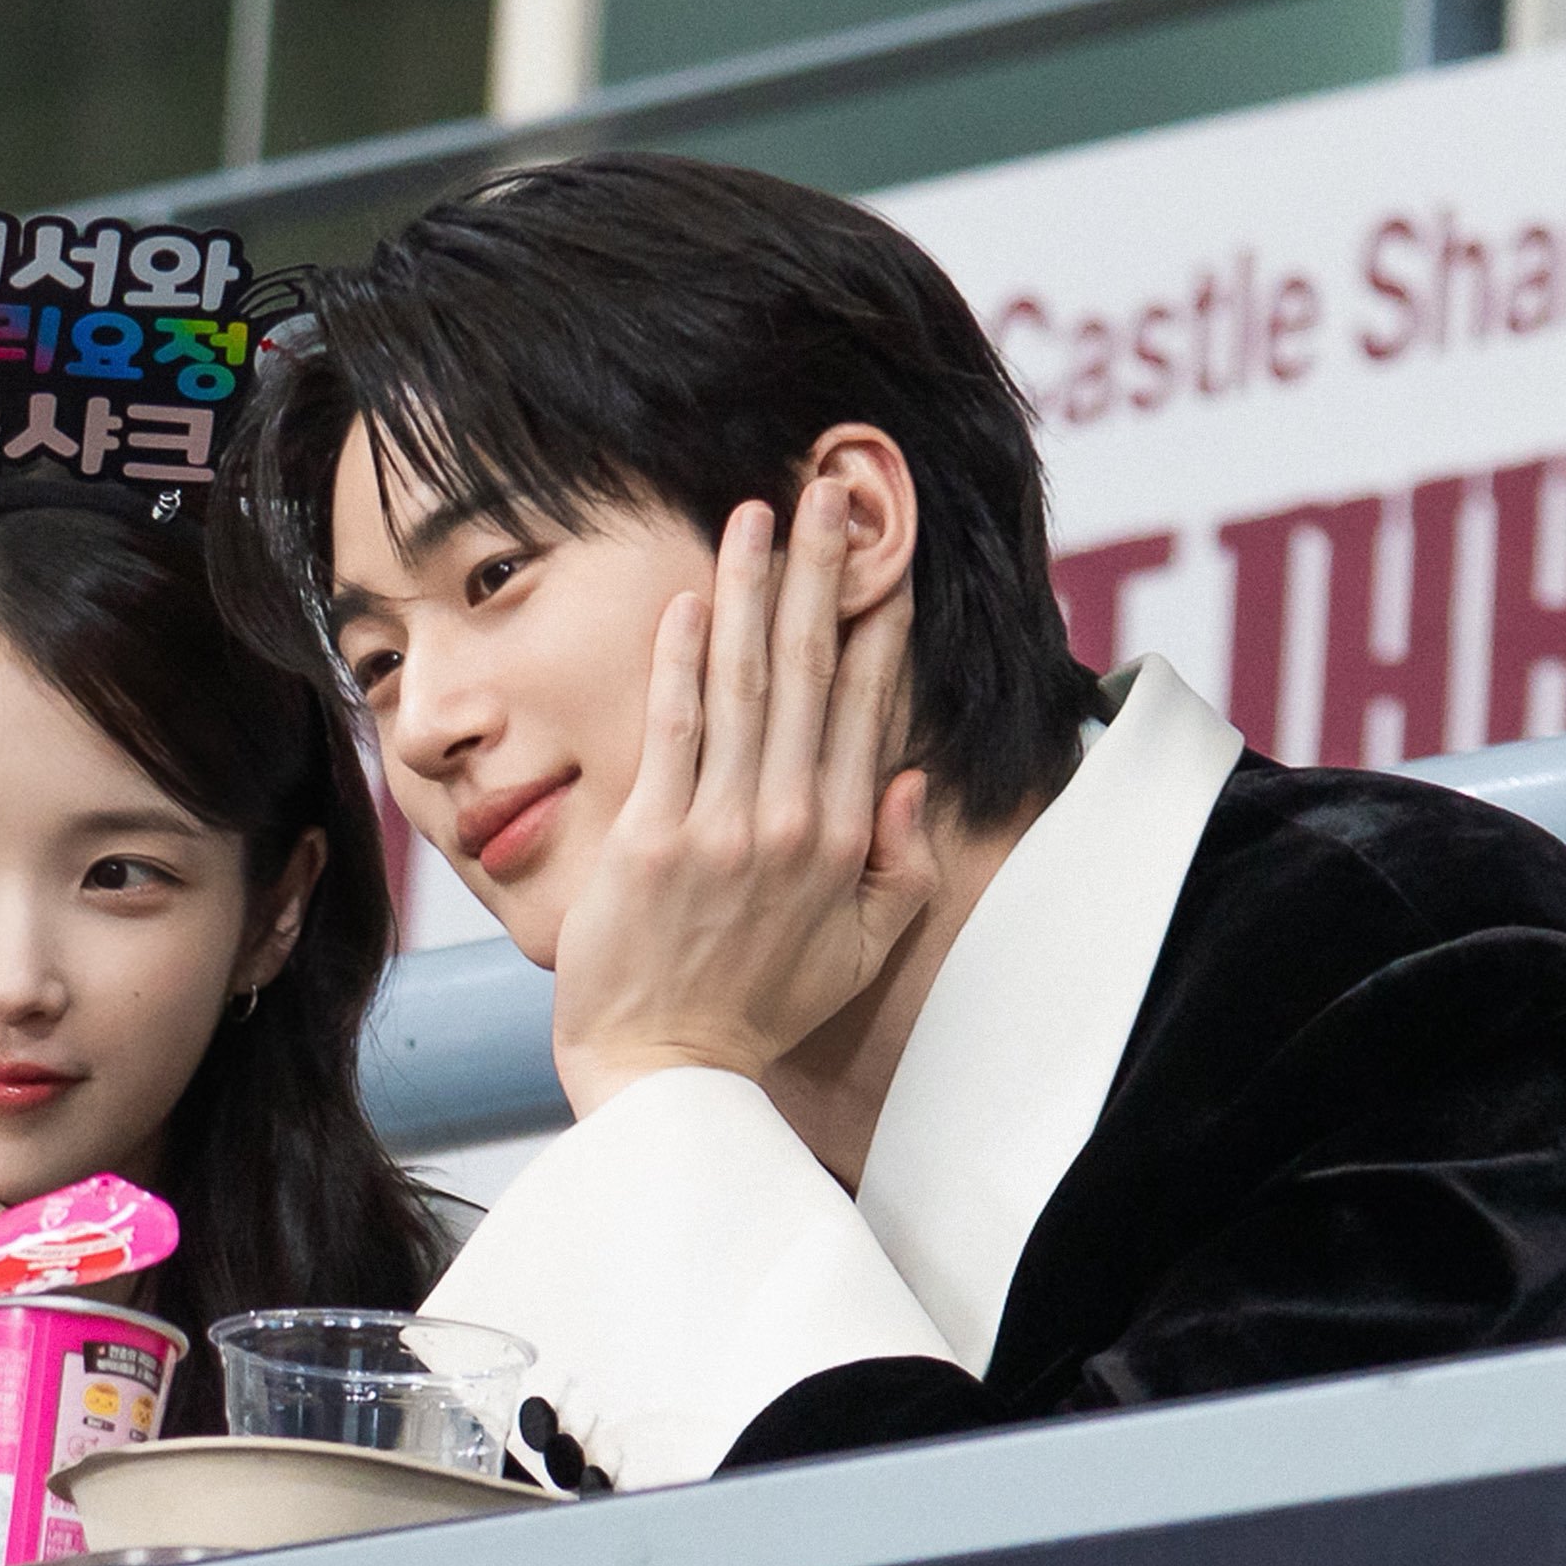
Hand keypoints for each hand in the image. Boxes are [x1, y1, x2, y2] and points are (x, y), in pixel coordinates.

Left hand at [547, 484, 935, 1111]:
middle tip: (827, 494)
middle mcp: (792, 821)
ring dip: (754, 590)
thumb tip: (912, 781)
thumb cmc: (757, 1011)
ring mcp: (722, 826)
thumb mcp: (859, 951)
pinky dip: (684, 659)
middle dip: (822, 574)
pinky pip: (674, 728)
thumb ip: (900, 866)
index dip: (877, 625)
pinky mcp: (654, 837)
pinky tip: (692, 598)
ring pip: (747, 683)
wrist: (667, 1071)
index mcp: (844, 842)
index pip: (868, 709)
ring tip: (758, 514)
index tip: (881, 558)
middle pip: (813, 671)